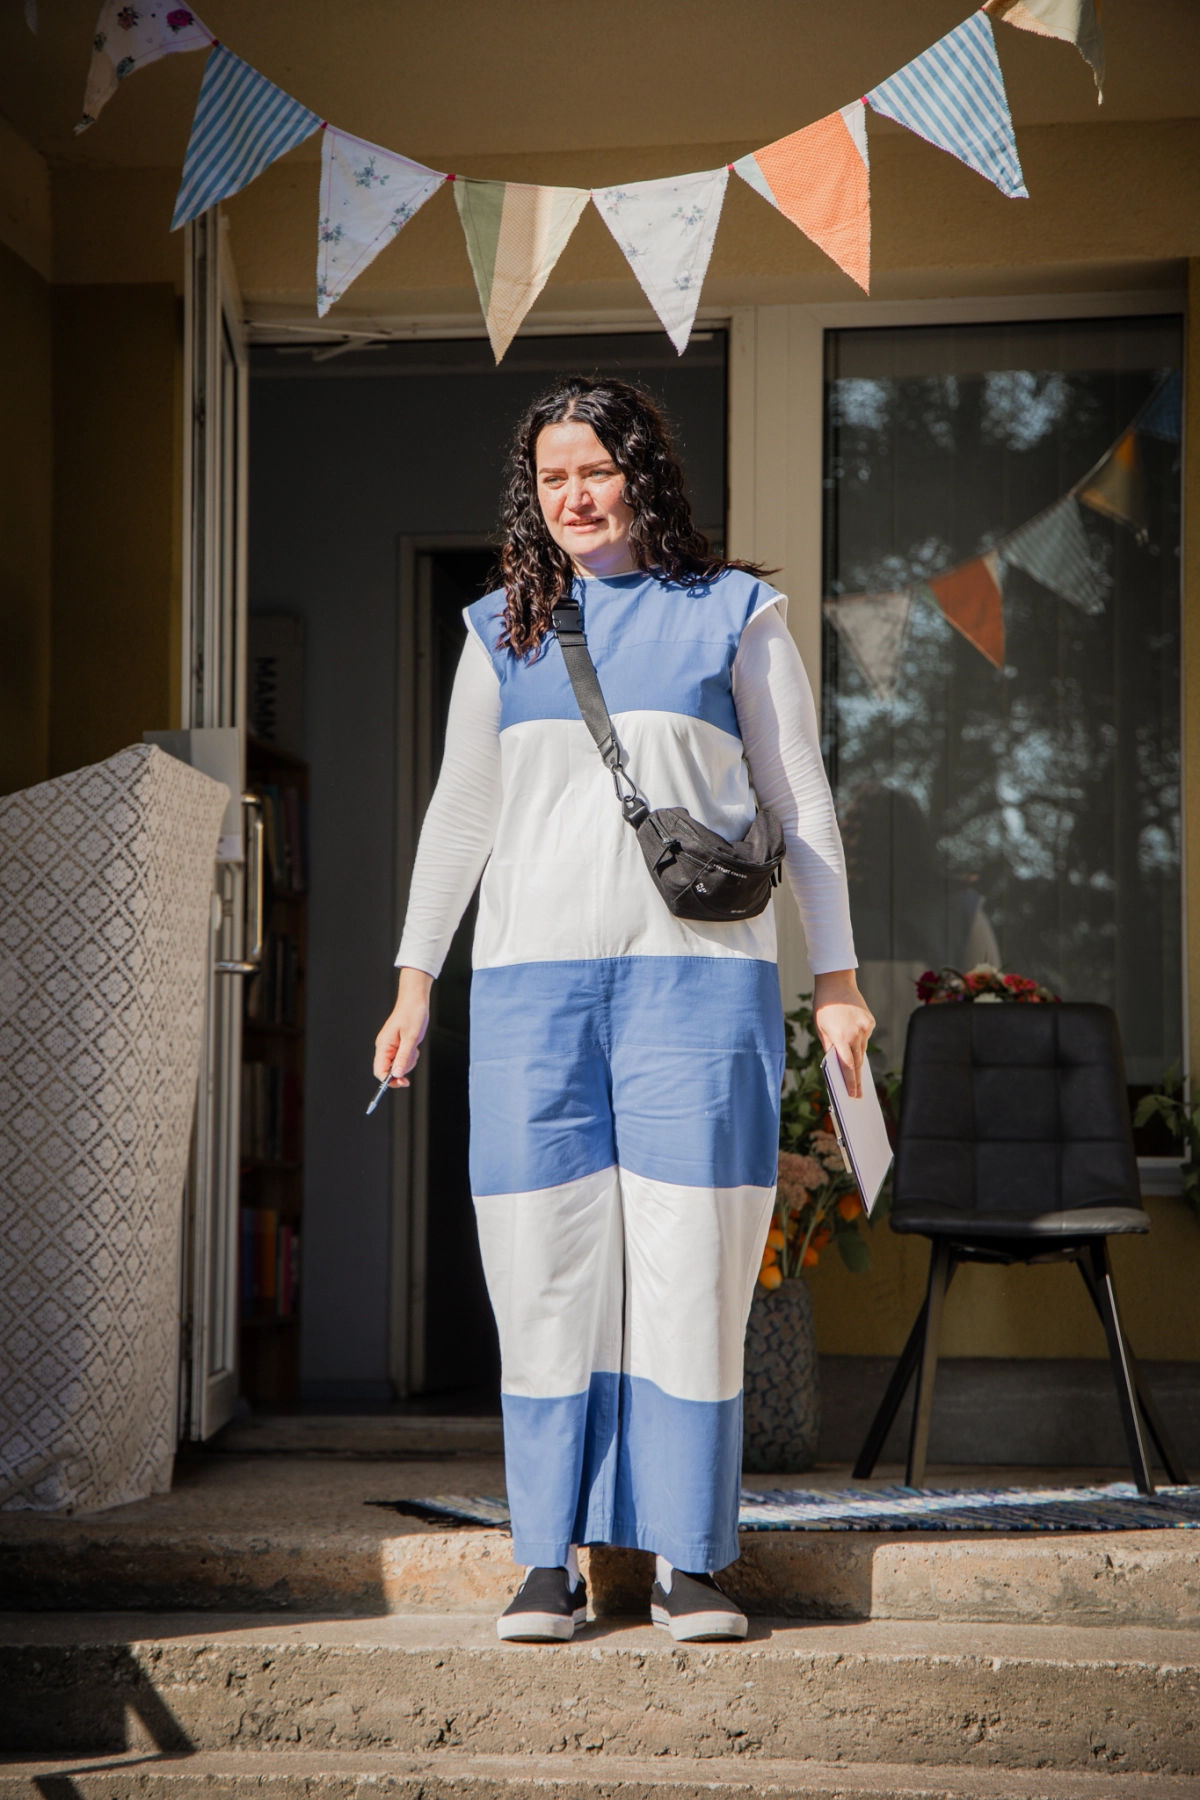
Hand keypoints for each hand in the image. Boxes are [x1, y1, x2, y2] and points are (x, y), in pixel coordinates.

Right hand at [374, 967, 432, 1088]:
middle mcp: (384, 1047)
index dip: (390, 1080)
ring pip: (398, 1065)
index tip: (403, 1082)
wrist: (415, 1000)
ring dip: (408, 1061)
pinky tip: (413, 1045)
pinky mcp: (397, 1045)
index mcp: (383, 1046)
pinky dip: (410, 1055)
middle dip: (403, 1068)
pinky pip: (403, 1058)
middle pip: (389, 1070)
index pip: (380, 1071)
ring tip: (413, 1046)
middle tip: (412, 1056)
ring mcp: (391, 1046)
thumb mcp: (411, 1038)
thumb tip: (397, 1075)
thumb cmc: (412, 1014)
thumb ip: (403, 1058)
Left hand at [813, 969, 874, 1099]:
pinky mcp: (870, 1022)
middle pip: (858, 1062)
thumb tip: (836, 1064)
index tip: (853, 1094)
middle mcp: (856, 1034)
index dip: (851, 1082)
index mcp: (841, 1037)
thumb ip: (829, 1047)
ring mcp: (866, 1027)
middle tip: (858, 1094)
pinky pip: (865, 1037)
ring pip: (862, 1049)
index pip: (848, 1066)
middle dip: (857, 1079)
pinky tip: (852, 1035)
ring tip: (853, 1066)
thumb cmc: (824, 1006)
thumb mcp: (821, 1028)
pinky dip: (859, 1040)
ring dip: (857, 1057)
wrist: (836, 981)